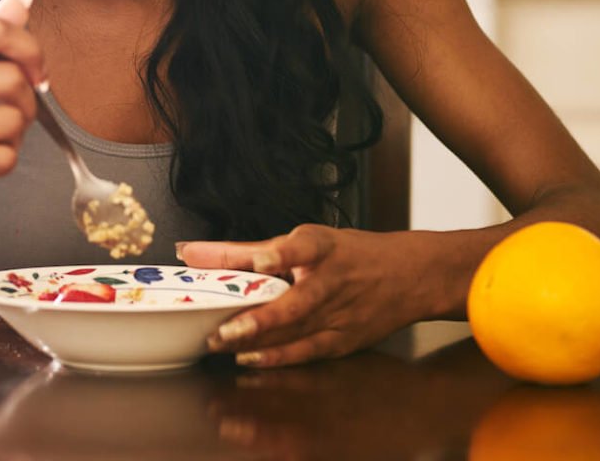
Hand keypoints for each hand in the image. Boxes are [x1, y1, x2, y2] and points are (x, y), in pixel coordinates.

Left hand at [178, 225, 429, 366]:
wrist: (409, 276)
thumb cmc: (348, 254)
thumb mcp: (303, 241)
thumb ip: (245, 250)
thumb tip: (190, 253)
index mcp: (323, 247)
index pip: (301, 247)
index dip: (281, 252)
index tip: (261, 258)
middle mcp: (332, 281)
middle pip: (294, 301)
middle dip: (257, 317)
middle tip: (219, 327)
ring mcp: (339, 314)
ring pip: (296, 331)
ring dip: (258, 339)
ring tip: (221, 343)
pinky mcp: (343, 340)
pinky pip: (307, 351)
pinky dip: (279, 357)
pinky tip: (250, 358)